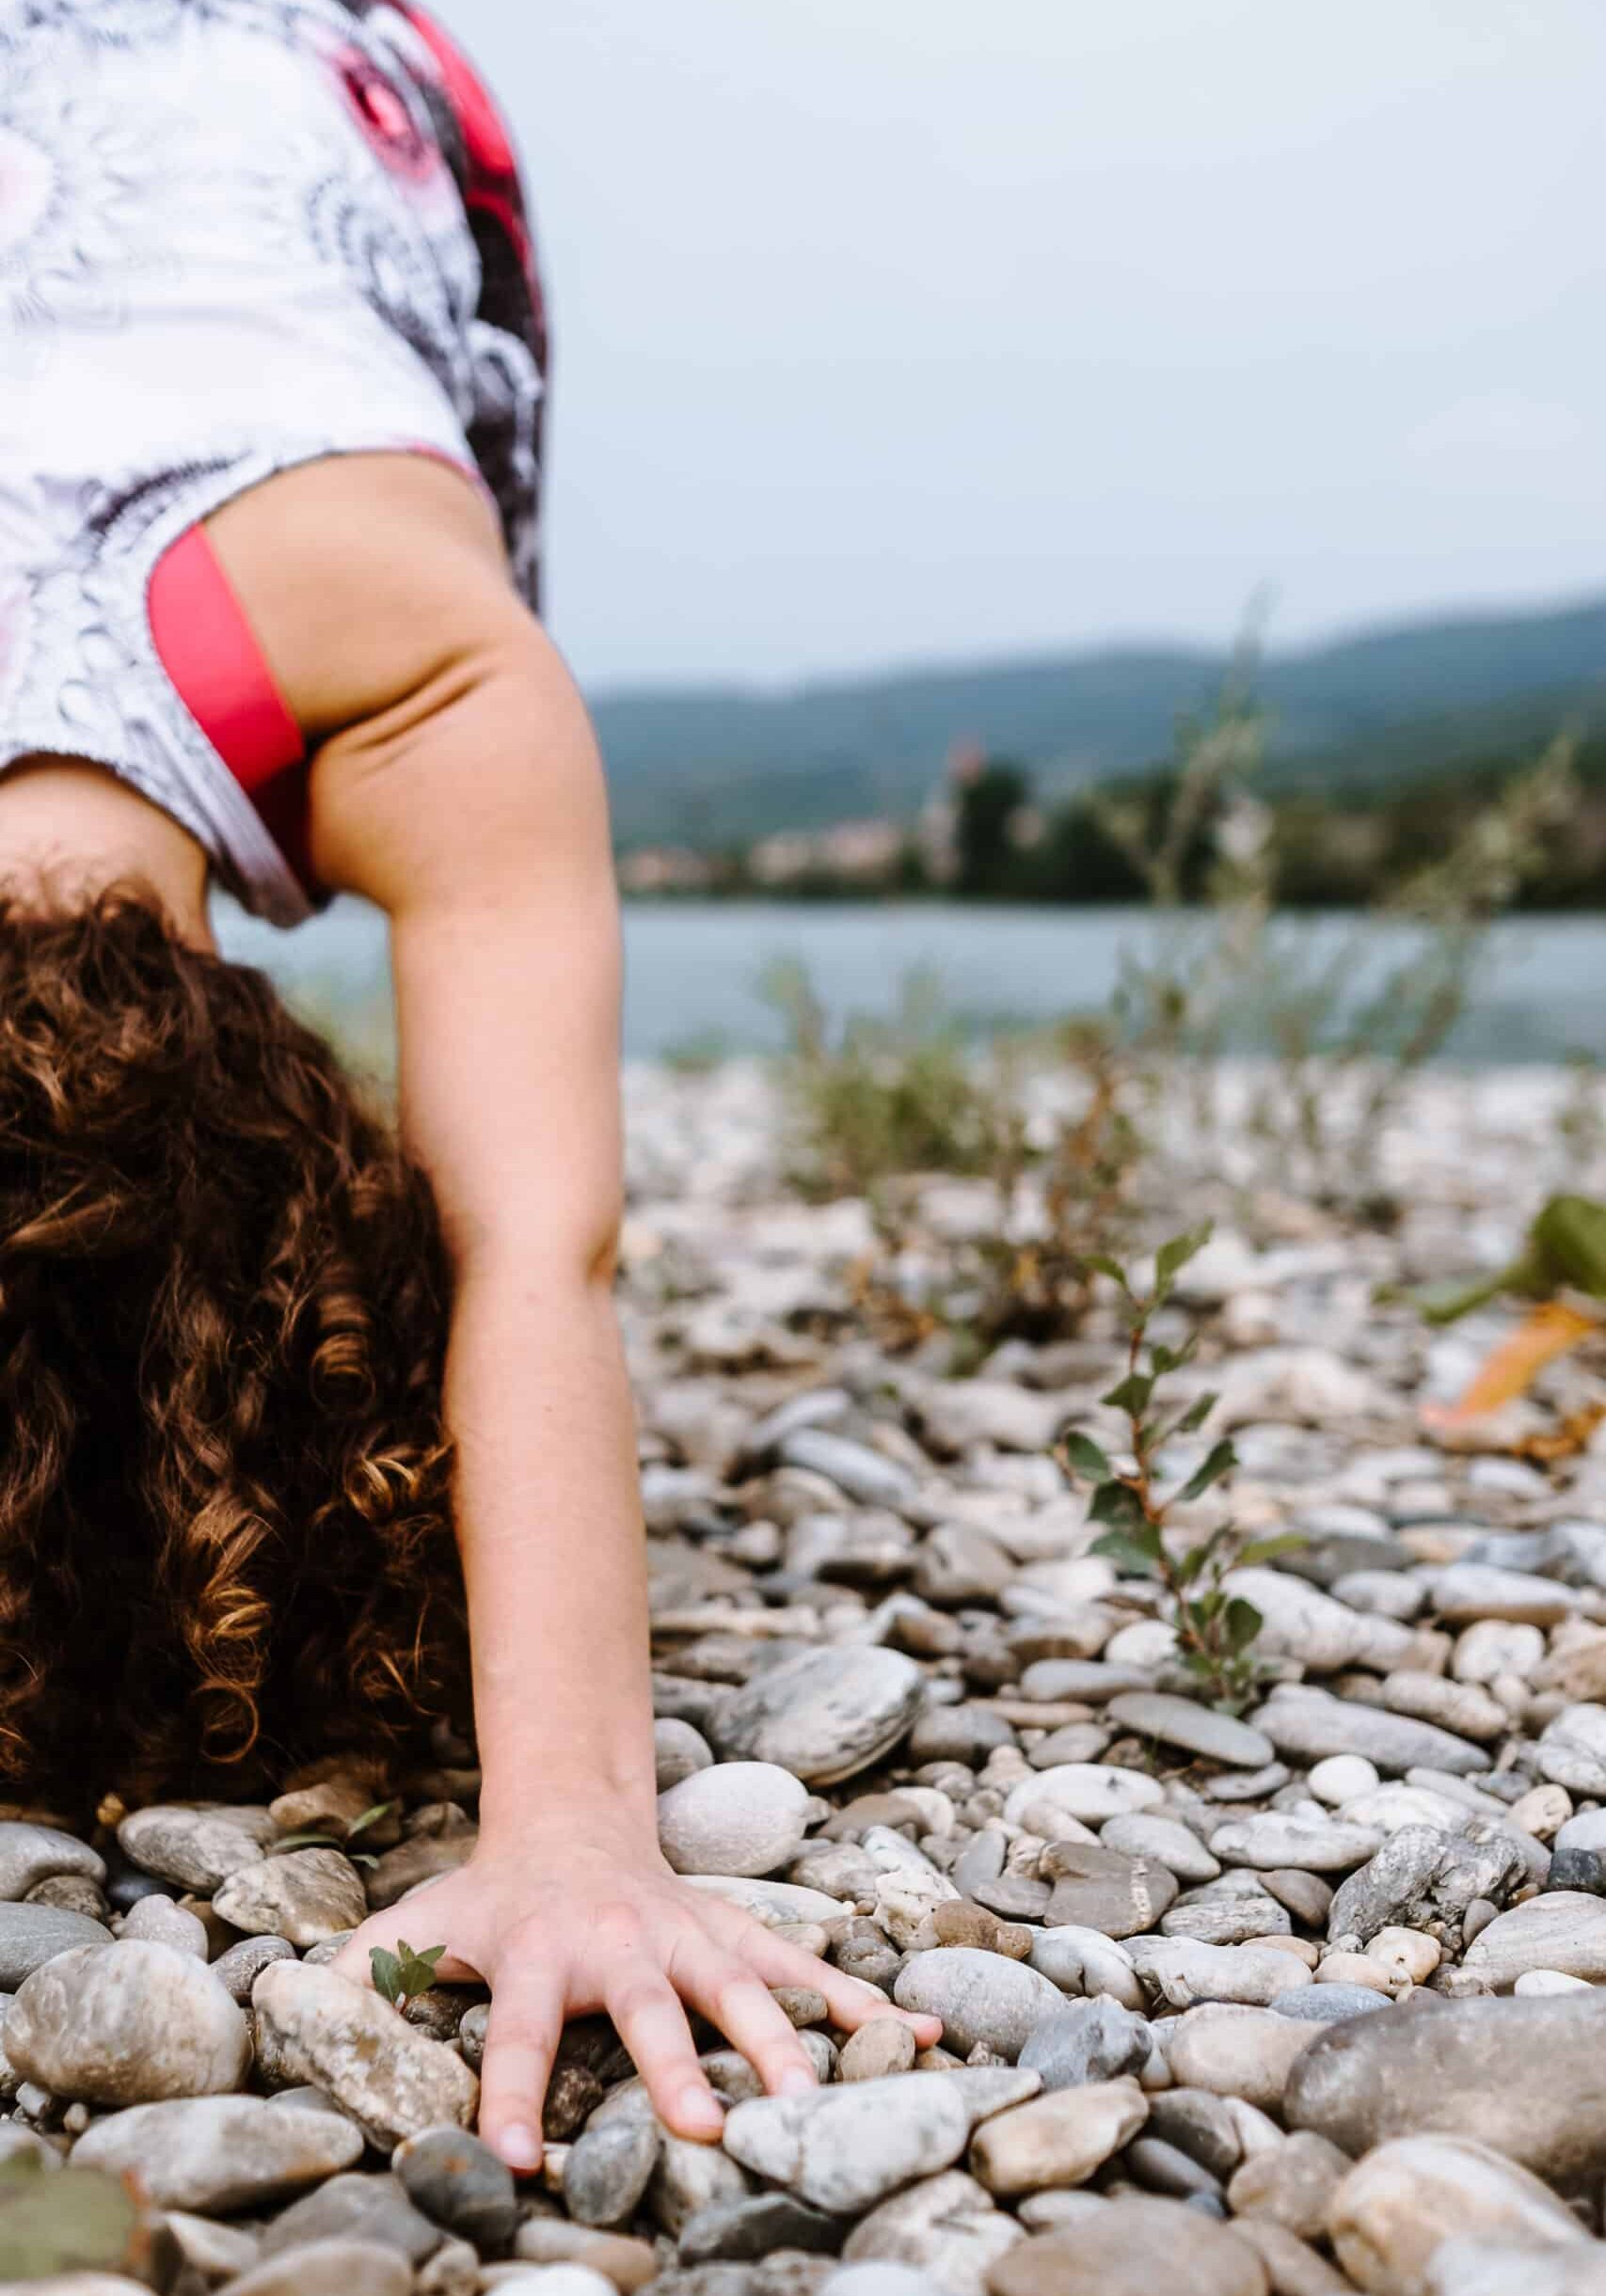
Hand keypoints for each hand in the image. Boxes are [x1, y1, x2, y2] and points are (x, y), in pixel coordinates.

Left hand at [330, 1821, 941, 2170]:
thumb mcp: (414, 1925)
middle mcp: (621, 1947)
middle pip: (652, 2012)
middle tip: (706, 2129)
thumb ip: (353, 1972)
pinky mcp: (737, 1937)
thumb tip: (272, 2007)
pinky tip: (927, 2041)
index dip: (513, 2093)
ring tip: (821, 2096)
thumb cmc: (488, 1899)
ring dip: (786, 2042)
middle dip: (679, 2069)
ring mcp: (690, 1938)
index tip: (514, 2157)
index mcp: (538, 1956)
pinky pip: (811, 1972)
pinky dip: (869, 2004)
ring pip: (746, 1989)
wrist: (572, 1819)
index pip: (519, 2035)